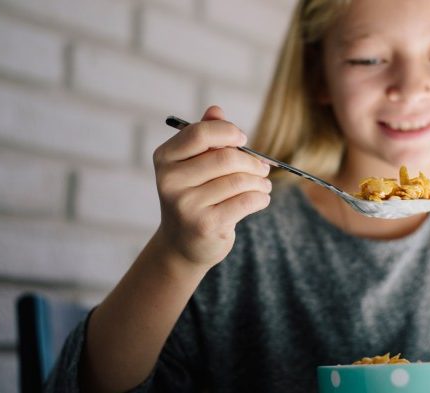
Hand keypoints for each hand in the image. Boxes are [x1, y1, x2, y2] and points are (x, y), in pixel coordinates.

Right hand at [153, 106, 271, 267]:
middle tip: (263, 167)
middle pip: (225, 158)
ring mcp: (186, 205)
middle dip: (252, 161)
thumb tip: (216, 110)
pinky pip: (246, 201)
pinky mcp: (205, 225)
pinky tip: (261, 198)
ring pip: (239, 181)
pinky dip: (261, 197)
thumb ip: (205, 136)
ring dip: (260, 181)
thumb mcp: (193, 165)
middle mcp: (170, 181)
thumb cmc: (194, 196)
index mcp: (165, 158)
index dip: (227, 132)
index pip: (200, 133)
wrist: (183, 245)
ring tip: (264, 184)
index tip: (243, 139)